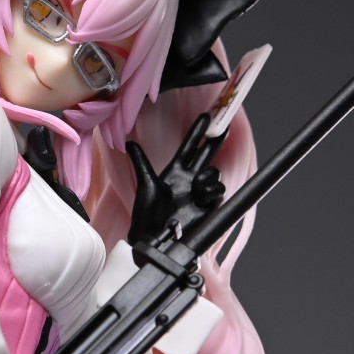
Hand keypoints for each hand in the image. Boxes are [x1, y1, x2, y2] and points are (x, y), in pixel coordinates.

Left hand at [126, 112, 225, 243]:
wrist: (155, 236)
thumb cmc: (147, 213)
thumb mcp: (145, 183)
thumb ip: (140, 161)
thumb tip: (129, 142)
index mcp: (175, 171)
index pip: (189, 147)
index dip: (197, 132)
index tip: (206, 117)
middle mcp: (189, 179)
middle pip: (207, 155)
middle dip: (215, 141)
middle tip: (224, 126)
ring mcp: (200, 191)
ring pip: (214, 173)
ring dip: (207, 177)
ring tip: (196, 188)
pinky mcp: (209, 204)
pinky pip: (218, 190)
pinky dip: (211, 191)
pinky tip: (201, 197)